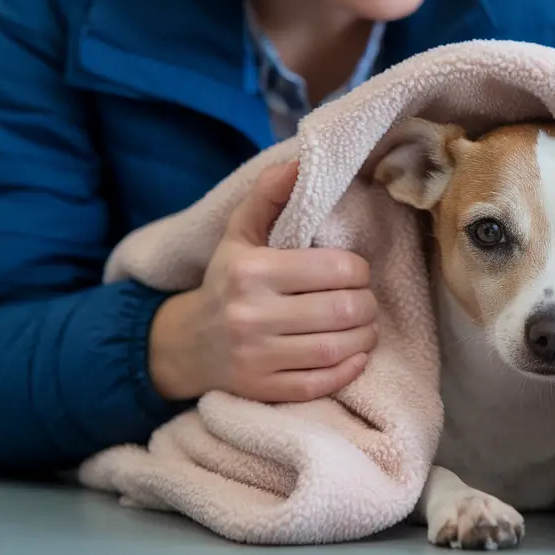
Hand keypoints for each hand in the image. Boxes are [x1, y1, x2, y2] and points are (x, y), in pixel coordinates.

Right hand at [148, 161, 378, 402]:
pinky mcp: (263, 390)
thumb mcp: (240, 232)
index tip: (355, 272)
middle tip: (365, 301)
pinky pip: (322, 383)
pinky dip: (349, 370)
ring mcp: (257, 357)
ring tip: (365, 326)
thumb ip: (269, 194)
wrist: (186, 344)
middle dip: (367, 304)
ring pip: (337, 348)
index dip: (359, 270)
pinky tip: (355, 354)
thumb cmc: (226, 281)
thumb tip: (300, 163)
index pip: (336, 268)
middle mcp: (251, 315)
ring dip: (365, 336)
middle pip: (343, 309)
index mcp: (252, 270)